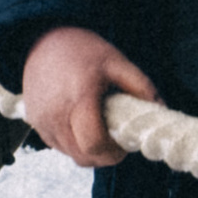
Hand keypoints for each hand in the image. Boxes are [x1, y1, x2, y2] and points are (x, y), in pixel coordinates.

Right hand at [20, 24, 161, 168]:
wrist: (42, 40)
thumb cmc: (82, 50)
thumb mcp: (116, 61)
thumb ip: (141, 86)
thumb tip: (162, 110)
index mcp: (79, 100)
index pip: (94, 145)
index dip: (114, 151)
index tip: (124, 142)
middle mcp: (56, 116)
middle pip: (84, 157)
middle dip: (105, 154)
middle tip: (116, 137)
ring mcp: (42, 122)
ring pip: (72, 155)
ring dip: (89, 150)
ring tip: (98, 125)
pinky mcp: (35, 124)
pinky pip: (59, 146)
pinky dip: (74, 143)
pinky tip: (81, 121)